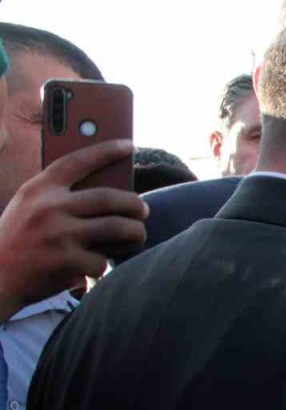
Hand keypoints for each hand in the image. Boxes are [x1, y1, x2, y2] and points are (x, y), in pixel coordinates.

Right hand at [0, 141, 146, 319]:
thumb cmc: (18, 240)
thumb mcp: (28, 207)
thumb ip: (60, 196)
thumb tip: (111, 188)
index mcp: (39, 189)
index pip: (78, 161)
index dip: (106, 150)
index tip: (128, 145)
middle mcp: (49, 207)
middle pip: (110, 197)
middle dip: (135, 204)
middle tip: (143, 210)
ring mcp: (58, 234)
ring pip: (117, 227)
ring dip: (135, 233)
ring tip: (137, 235)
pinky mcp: (66, 261)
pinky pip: (102, 260)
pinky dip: (103, 264)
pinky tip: (95, 265)